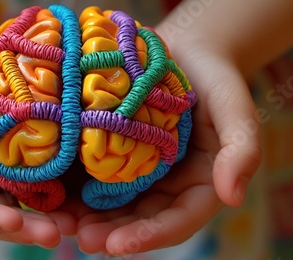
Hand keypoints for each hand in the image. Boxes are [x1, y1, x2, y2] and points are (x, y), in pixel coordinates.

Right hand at [0, 35, 77, 247]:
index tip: (14, 221)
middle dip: (24, 227)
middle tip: (55, 235)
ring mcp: (0, 170)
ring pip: (24, 202)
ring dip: (48, 218)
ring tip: (75, 225)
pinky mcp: (25, 156)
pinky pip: (43, 178)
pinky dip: (60, 192)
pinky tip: (82, 198)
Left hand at [75, 36, 261, 255]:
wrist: (185, 52)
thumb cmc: (215, 79)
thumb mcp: (234, 109)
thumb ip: (242, 149)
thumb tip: (233, 197)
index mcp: (198, 186)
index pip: (176, 221)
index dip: (148, 236)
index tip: (117, 246)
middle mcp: (166, 185)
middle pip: (138, 219)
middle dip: (110, 233)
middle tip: (81, 239)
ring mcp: (138, 171)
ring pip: (112, 204)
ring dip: (86, 217)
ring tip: (58, 224)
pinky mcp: (114, 151)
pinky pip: (94, 174)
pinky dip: (74, 187)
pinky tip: (51, 193)